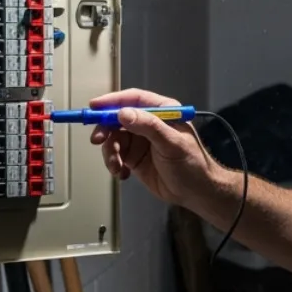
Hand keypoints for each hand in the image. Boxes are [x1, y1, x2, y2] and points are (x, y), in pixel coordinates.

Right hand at [86, 88, 226, 208]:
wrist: (196, 192)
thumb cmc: (192, 164)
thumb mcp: (172, 143)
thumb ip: (148, 126)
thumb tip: (123, 114)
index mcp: (162, 111)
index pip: (133, 99)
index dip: (112, 101)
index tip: (95, 107)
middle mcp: (149, 123)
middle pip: (117, 118)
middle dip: (105, 129)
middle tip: (98, 140)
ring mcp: (140, 141)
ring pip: (114, 139)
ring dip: (110, 152)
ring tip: (117, 166)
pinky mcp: (135, 158)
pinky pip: (115, 155)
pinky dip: (114, 163)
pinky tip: (122, 173)